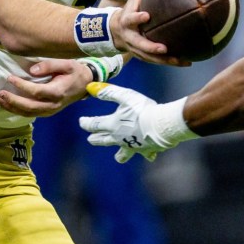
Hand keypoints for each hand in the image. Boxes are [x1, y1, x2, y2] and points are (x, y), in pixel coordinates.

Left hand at [0, 58, 91, 116]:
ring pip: (29, 113)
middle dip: (13, 101)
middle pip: (30, 106)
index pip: (36, 91)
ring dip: (13, 108)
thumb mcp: (67, 64)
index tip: (10, 78)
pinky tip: (8, 106)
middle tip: (0, 93)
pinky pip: (31, 114)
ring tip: (0, 100)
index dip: (22, 86)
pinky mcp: (48, 112)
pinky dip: (18, 111)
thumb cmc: (75, 72)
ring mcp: (51, 111)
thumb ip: (50, 65)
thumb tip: (32, 70)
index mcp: (58, 92)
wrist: (86, 84)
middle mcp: (53, 104)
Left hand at [79, 82, 195, 162]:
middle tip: (90, 139)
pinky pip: (145, 154)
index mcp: (112, 125)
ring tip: (118, 156)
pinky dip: (146, 153)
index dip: (86, 123)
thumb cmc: (142, 109)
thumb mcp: (125, 96)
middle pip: (104, 140)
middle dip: (96, 138)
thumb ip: (109, 92)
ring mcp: (132, 146)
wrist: (161, 125)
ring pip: (122, 153)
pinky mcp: (145, 150)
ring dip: (119, 154)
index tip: (81, 121)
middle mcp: (119, 138)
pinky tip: (149, 155)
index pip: (95, 125)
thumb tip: (92, 87)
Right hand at [110, 0, 190, 66]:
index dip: (137, 18)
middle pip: (139, 45)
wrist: (115, 31)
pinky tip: (187, 62)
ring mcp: (136, 49)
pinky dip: (171, 62)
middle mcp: (130, 37)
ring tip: (182, 60)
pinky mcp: (143, 56)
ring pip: (150, 58)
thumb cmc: (130, 8)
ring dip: (165, 60)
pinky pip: (158, 61)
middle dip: (150, 47)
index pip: (130, 19)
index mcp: (127, 21)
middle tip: (164, 48)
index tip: (146, 16)